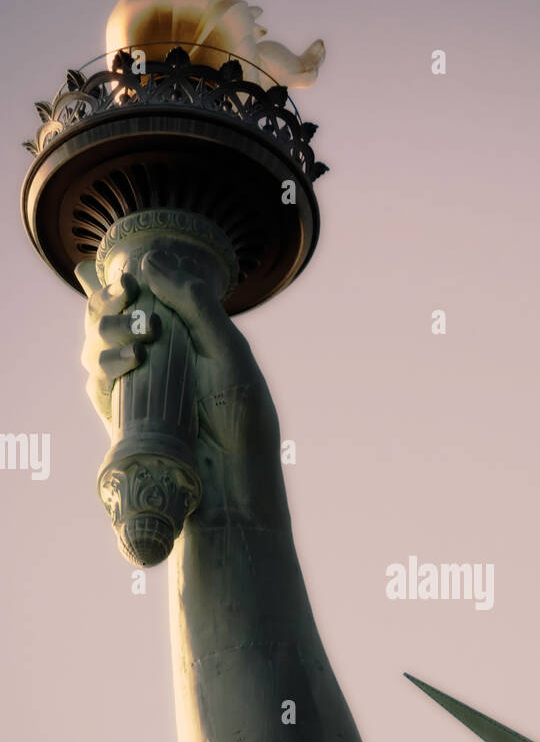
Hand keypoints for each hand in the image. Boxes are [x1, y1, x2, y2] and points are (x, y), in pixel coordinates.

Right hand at [75, 252, 285, 523]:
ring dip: (109, 328)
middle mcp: (158, 356)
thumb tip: (150, 261)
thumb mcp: (228, 351)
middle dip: (115, 300)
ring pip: (98, 341)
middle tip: (129, 297)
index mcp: (187, 335)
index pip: (148, 294)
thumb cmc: (241, 418)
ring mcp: (136, 383)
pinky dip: (105, 364)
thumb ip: (194, 304)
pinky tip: (131, 362)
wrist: (233, 480)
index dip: (134, 280)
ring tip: (140, 338)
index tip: (135, 274)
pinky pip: (96, 378)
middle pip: (115, 312)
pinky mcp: (120, 412)